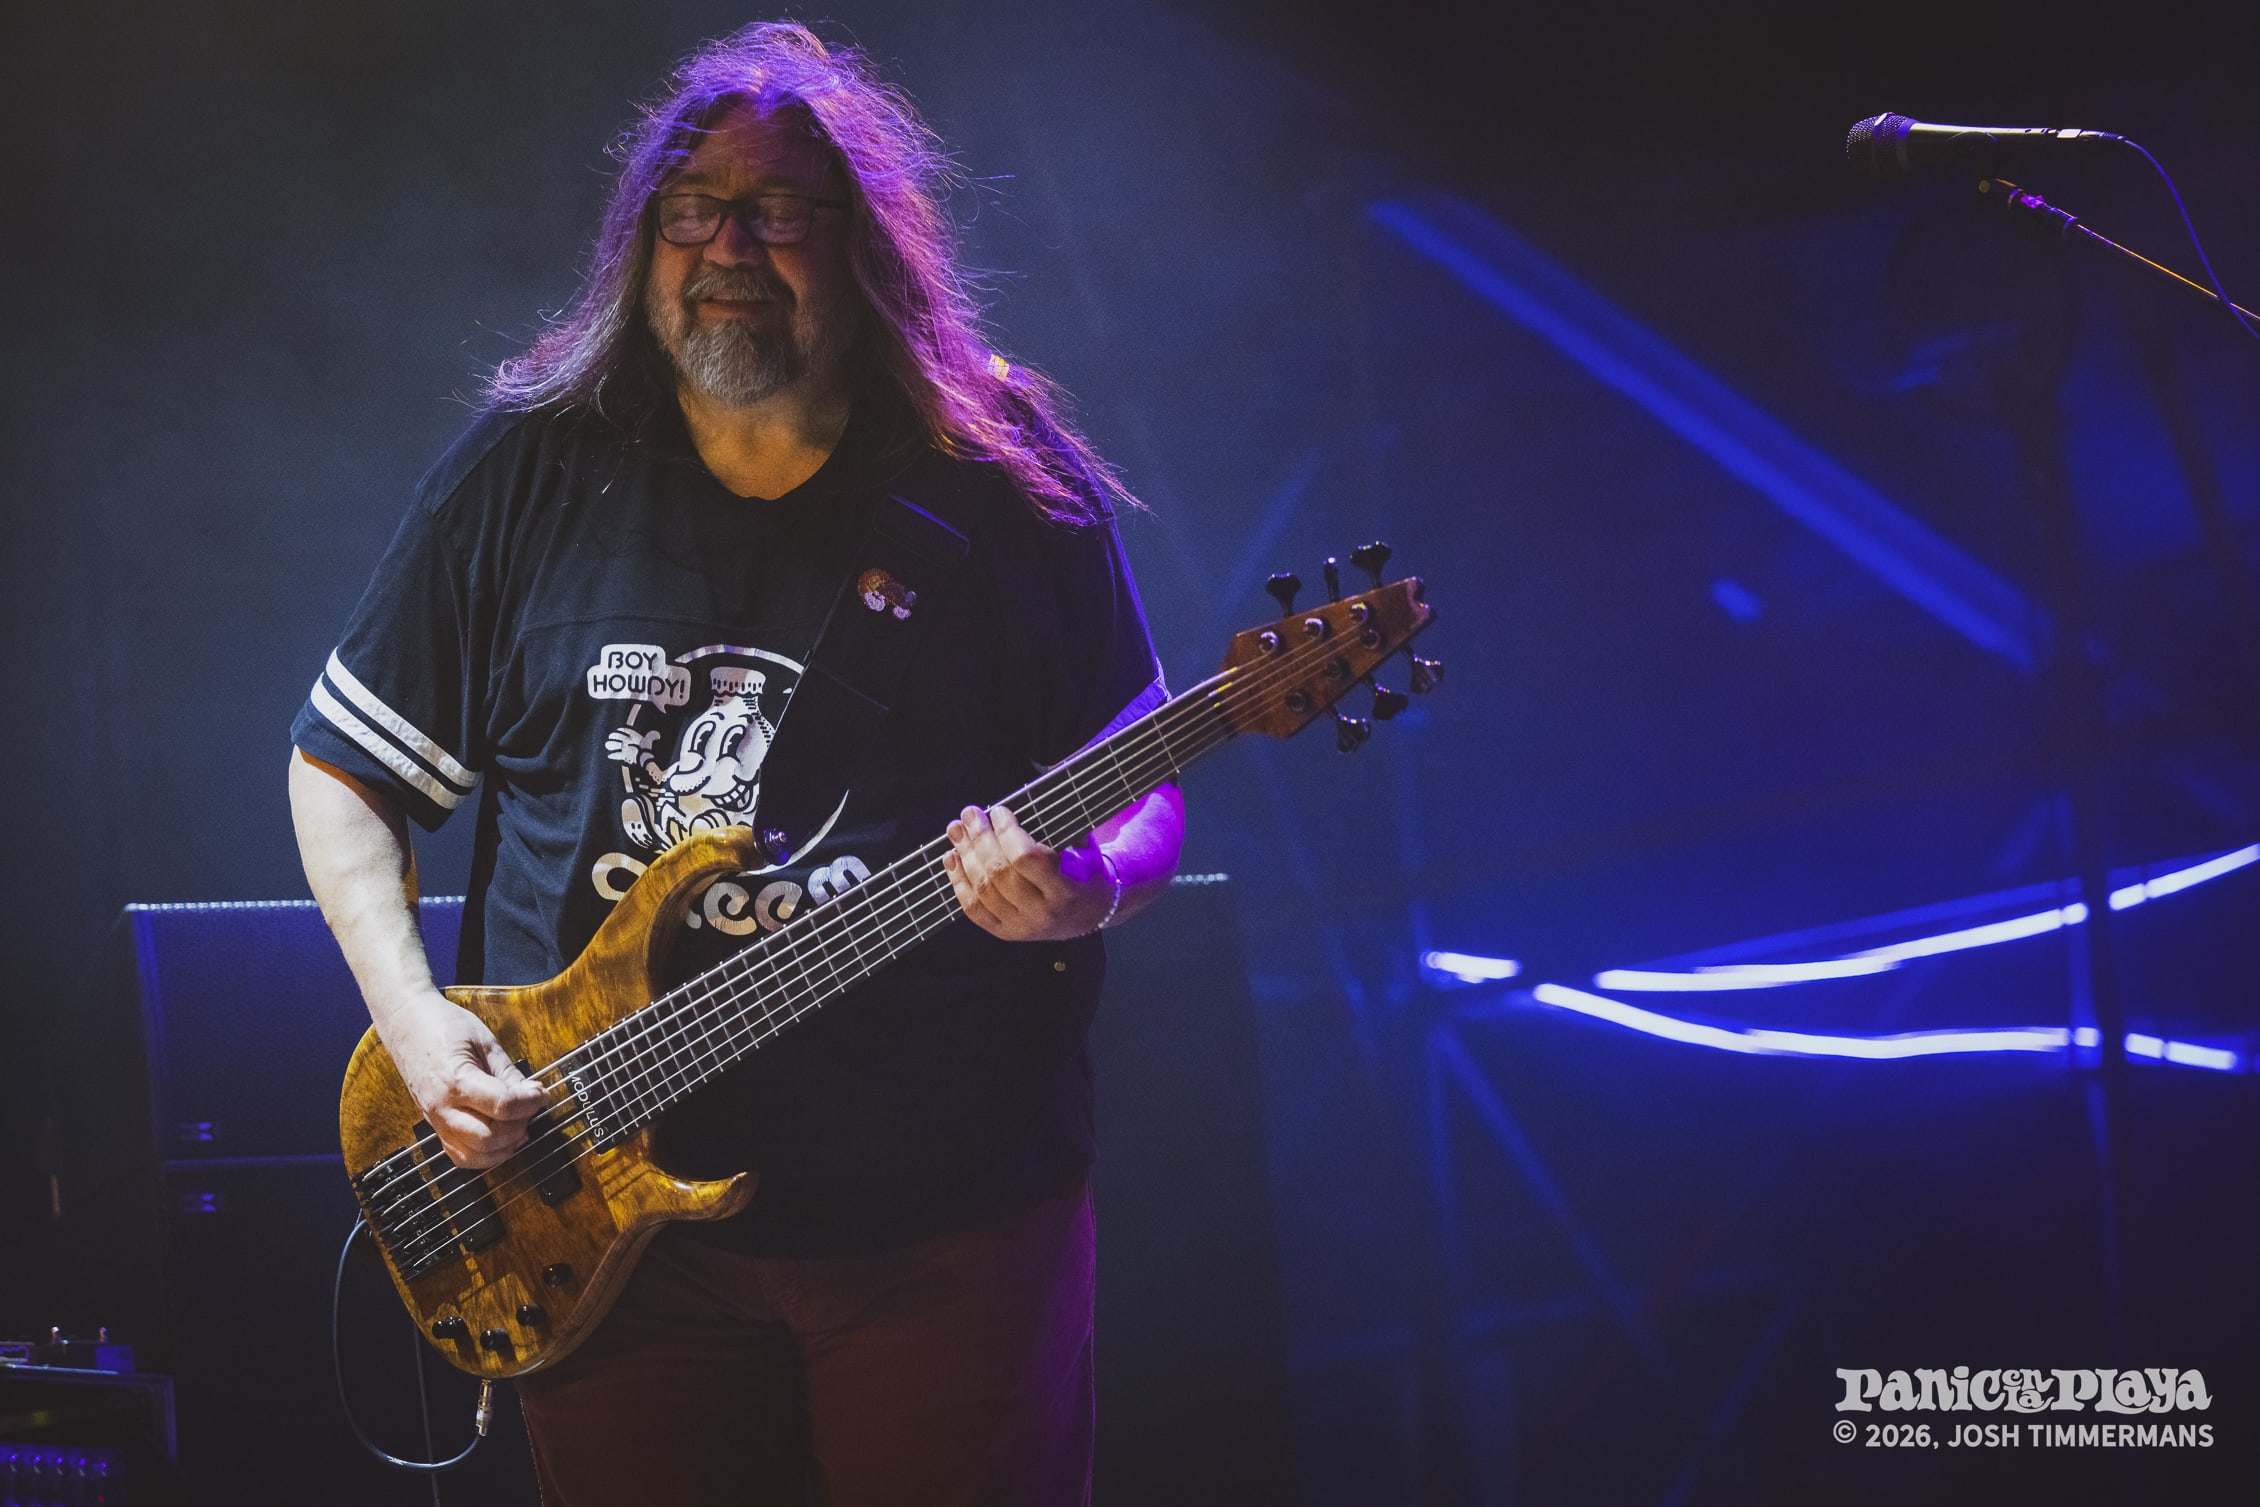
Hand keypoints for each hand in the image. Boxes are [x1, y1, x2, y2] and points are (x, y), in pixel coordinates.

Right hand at [375, 992, 547, 1168]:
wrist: (407, 1023)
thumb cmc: (443, 1026)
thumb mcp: (484, 1042)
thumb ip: (508, 1073)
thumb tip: (532, 1093)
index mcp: (456, 1081)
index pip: (502, 1106)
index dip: (530, 1102)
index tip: (541, 1093)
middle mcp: (442, 1107)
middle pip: (488, 1138)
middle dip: (518, 1127)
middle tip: (530, 1108)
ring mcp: (435, 1121)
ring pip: (474, 1156)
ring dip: (504, 1146)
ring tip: (519, 1124)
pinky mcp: (435, 1126)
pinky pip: (460, 1156)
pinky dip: (485, 1154)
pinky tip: (501, 1138)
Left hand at [943, 803, 1114, 941]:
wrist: (1091, 914)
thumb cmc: (1087, 874)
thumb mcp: (1084, 851)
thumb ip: (1055, 832)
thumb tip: (1012, 810)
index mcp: (1066, 891)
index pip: (1027, 858)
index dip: (1007, 832)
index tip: (1000, 812)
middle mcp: (1042, 914)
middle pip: (999, 873)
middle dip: (980, 839)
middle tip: (969, 814)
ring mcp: (1021, 927)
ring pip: (983, 889)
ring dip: (965, 856)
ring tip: (956, 831)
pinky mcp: (1005, 933)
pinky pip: (973, 909)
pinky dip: (958, 882)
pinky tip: (952, 859)